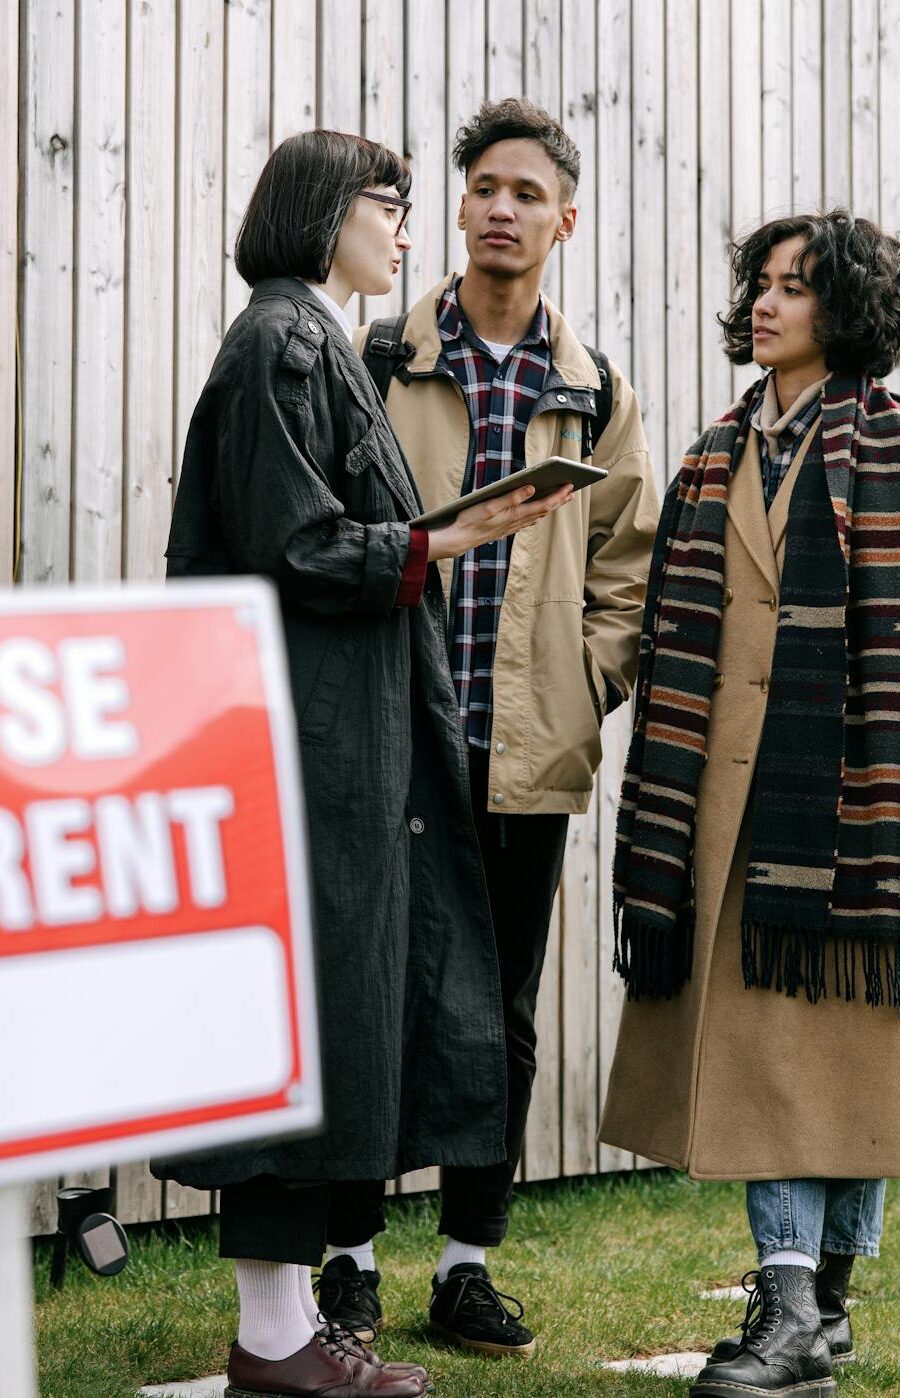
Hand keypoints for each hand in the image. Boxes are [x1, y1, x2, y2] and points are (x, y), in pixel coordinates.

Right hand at [426, 483, 574, 560]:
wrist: (459, 539)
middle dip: (559, 501)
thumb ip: (511, 497)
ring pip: (536, 517)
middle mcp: (516, 522)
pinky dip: (536, 515)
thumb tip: (531, 488)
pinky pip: (526, 522)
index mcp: (515, 514)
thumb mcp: (490, 505)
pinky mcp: (505, 529)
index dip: (558, 496)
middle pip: (543, 511)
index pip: (543, 505)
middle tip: (571, 491)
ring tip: (559, 500)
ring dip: (549, 508)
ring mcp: (511, 527)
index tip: (569, 486)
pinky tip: (536, 513)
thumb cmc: (471, 520)